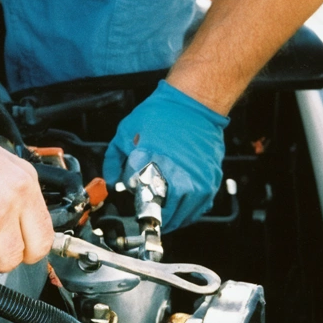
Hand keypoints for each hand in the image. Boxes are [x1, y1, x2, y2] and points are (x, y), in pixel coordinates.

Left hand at [103, 80, 228, 231]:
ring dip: (171, 220)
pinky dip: (189, 212)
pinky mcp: (211, 180)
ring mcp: (197, 180)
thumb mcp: (126, 131)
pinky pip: (200, 207)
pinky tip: (180, 210)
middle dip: (152, 218)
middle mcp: (177, 176)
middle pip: (163, 214)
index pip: (138, 196)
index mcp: (152, 164)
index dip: (132, 200)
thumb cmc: (162, 114)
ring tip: (163, 219)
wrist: (195, 102)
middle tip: (146, 218)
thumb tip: (112, 181)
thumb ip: (113, 159)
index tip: (130, 201)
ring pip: (183, 215)